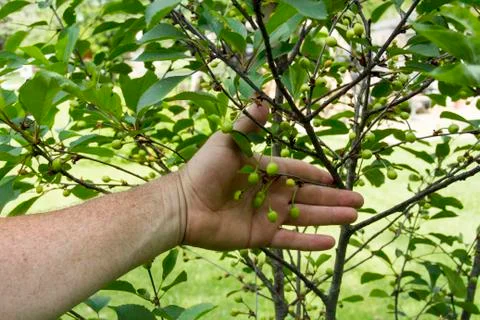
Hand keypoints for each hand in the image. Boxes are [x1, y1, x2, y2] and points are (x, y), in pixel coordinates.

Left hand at [176, 104, 363, 250]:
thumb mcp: (228, 142)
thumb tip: (265, 99)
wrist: (185, 204)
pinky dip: (309, 242)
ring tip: (353, 216)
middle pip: (308, 196)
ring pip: (305, 217)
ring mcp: (266, 215)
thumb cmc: (204, 170)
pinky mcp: (261, 236)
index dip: (315, 174)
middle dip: (334, 198)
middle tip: (359, 200)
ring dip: (329, 217)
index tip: (334, 177)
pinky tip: (330, 242)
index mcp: (264, 170)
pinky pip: (290, 240)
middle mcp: (269, 193)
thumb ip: (249, 124)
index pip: (297, 171)